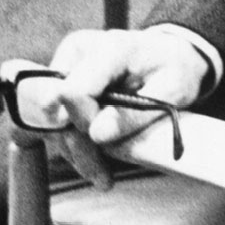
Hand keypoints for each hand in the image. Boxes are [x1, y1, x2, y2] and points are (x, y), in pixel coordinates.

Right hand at [43, 27, 210, 188]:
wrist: (168, 52)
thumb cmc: (173, 67)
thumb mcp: (172, 90)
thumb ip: (135, 112)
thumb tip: (97, 134)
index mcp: (109, 49)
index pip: (74, 92)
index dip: (86, 122)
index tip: (107, 140)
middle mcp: (80, 50)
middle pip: (58, 108)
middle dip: (78, 146)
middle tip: (103, 176)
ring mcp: (66, 62)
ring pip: (52, 116)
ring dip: (74, 150)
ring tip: (101, 175)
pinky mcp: (61, 77)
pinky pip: (56, 116)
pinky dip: (73, 141)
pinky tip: (92, 160)